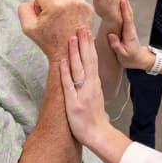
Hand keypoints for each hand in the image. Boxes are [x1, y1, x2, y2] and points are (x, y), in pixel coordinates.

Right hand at [18, 0, 93, 60]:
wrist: (68, 54)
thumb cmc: (49, 42)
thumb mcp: (28, 27)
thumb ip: (24, 8)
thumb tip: (32, 1)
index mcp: (55, 4)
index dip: (39, 7)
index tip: (44, 19)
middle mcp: (70, 1)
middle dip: (50, 6)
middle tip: (53, 23)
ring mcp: (81, 4)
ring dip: (61, 7)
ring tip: (62, 23)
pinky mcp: (88, 9)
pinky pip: (74, 2)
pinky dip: (71, 10)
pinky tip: (69, 22)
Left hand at [60, 27, 110, 147]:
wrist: (98, 134)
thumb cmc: (94, 116)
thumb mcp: (95, 96)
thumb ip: (90, 83)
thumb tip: (85, 70)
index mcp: (95, 83)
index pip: (92, 60)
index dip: (89, 45)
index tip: (86, 31)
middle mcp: (90, 86)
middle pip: (87, 61)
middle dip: (84, 43)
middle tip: (81, 27)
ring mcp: (82, 94)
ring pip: (78, 69)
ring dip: (75, 53)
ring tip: (72, 38)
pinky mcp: (74, 104)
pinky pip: (69, 85)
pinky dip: (65, 72)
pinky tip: (63, 61)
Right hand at [108, 0, 152, 69]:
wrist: (140, 60)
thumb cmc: (132, 58)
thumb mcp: (123, 55)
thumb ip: (117, 46)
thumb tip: (111, 36)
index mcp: (129, 34)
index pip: (127, 19)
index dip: (124, 9)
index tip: (121, 0)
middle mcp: (130, 28)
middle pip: (128, 11)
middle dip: (125, 0)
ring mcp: (129, 27)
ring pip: (127, 11)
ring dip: (124, 1)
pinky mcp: (128, 27)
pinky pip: (125, 15)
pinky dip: (123, 7)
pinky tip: (120, 2)